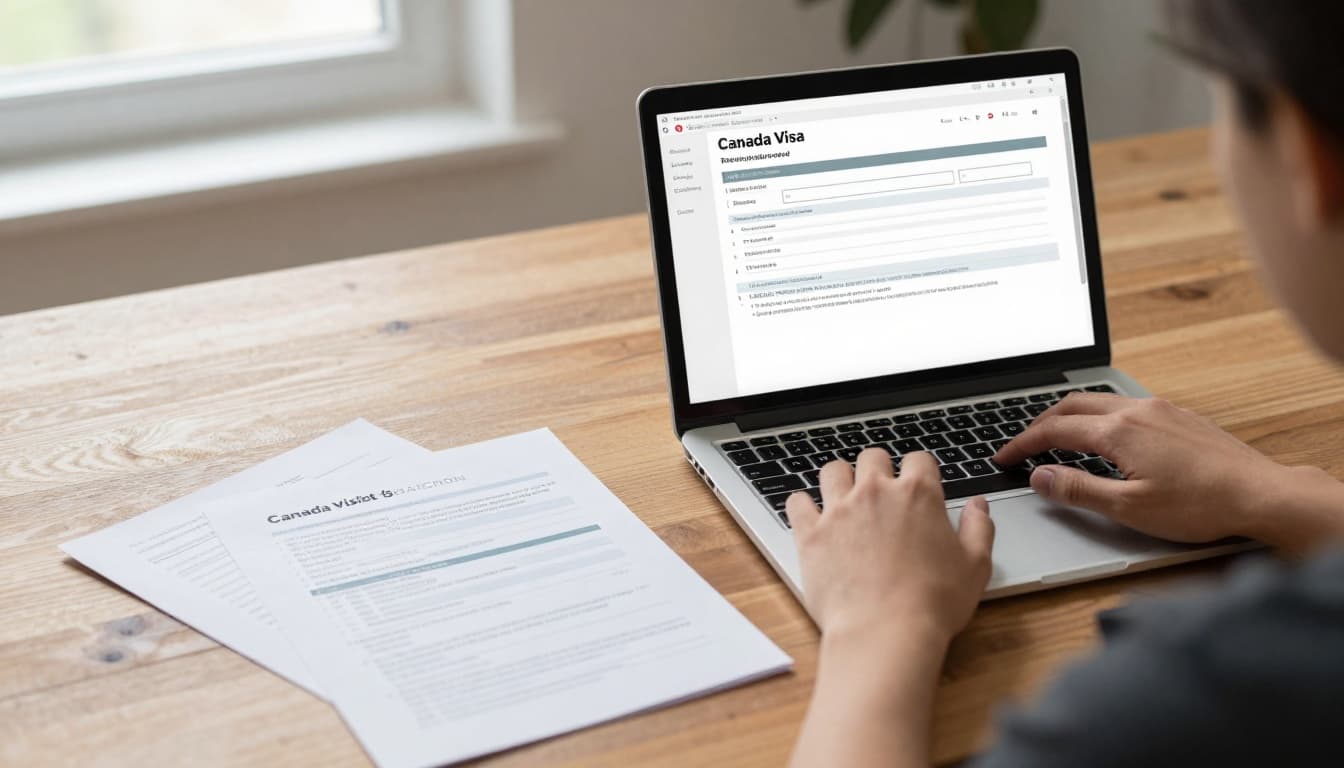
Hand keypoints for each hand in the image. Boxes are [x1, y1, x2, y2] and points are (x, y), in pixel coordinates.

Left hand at [786, 448, 993, 643]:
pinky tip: (809, 514)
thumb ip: (979, 528)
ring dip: (840, 478)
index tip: (919, 485)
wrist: (885, 632)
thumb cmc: (933, 604)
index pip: (919, 459)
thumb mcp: (975, 566)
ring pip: (832, 470)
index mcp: (918, 495)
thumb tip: (979, 506)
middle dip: (879, 470)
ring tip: (844, 497)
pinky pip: (797, 502)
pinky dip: (802, 505)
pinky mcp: (810, 534)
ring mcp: (839, 511)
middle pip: (872, 457)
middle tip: (881, 492)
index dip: (921, 471)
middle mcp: (875, 493)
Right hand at [993, 393, 1292, 543]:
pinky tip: (1104, 436)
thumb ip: (1078, 490)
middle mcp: (1137, 411)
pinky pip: (1125, 404)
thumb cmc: (1201, 506)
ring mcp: (1161, 409)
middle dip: (1039, 422)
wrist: (1262, 494)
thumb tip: (1040, 477)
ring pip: (1099, 400)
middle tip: (1022, 444)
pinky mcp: (1179, 416)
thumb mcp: (1129, 508)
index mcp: (1119, 432)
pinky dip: (1099, 416)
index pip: (1054, 430)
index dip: (1022, 444)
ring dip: (1069, 415)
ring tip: (1056, 437)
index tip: (1003, 458)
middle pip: (1071, 404)